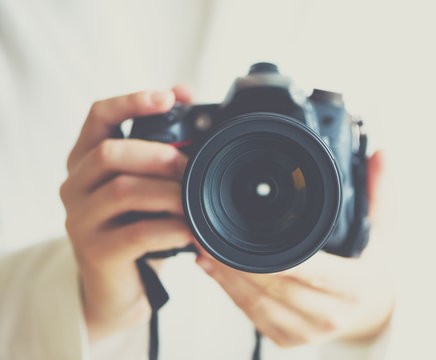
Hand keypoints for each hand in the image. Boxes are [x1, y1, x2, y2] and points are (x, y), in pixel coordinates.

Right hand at [60, 86, 193, 340]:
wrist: (119, 284)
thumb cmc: (136, 224)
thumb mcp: (146, 183)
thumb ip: (161, 145)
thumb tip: (187, 94)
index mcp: (86, 159)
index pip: (99, 116)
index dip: (132, 101)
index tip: (169, 97)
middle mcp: (75, 185)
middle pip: (110, 153)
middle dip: (157, 154)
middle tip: (188, 165)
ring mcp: (80, 219)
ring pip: (123, 191)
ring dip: (168, 193)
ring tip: (195, 200)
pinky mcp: (95, 252)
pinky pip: (136, 233)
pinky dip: (171, 229)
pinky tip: (191, 231)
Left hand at [196, 151, 394, 346]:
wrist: (369, 311)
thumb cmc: (370, 269)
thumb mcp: (381, 230)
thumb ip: (378, 191)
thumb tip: (381, 154)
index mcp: (353, 289)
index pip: (309, 270)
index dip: (273, 255)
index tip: (242, 232)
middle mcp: (328, 315)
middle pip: (273, 288)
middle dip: (236, 261)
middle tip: (209, 232)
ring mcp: (305, 332)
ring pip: (255, 304)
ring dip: (226, 276)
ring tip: (205, 248)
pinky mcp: (287, 339)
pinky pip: (251, 316)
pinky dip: (229, 291)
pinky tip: (213, 269)